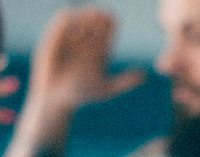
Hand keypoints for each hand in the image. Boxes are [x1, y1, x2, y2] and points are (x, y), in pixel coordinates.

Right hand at [27, 7, 144, 113]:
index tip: (108, 31)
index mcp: (101, 46)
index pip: (110, 23)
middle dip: (98, 18)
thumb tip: (144, 76)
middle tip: (97, 27)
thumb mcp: (105, 90)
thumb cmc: (81, 95)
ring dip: (84, 16)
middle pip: (97, 16)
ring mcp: (72, 35)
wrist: (56, 99)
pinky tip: (73, 33)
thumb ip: (124, 82)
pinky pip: (63, 17)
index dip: (110, 21)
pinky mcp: (55, 36)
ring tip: (84, 32)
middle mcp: (87, 38)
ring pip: (81, 14)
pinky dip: (70, 18)